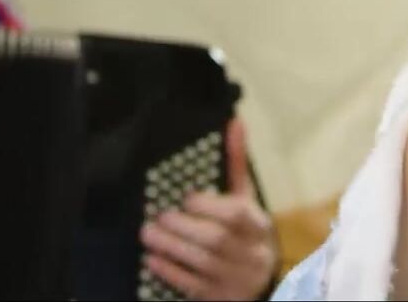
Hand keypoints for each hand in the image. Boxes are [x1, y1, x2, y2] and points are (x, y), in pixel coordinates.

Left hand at [140, 118, 277, 300]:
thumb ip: (236, 164)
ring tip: (148, 235)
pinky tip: (153, 260)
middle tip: (159, 217)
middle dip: (184, 227)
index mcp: (259, 225)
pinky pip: (194, 286)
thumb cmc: (245, 232)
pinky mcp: (219, 297)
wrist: (255, 281)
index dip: (210, 206)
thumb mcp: (244, 199)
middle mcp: (252, 253)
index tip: (187, 198)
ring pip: (203, 263)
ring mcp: (237, 279)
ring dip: (172, 247)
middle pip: (217, 239)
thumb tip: (234, 122)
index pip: (237, 215)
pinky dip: (171, 272)